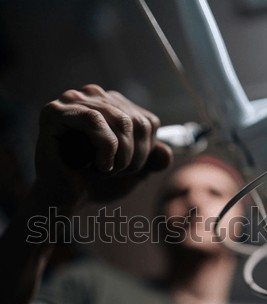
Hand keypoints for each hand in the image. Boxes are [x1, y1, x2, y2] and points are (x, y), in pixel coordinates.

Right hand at [34, 84, 172, 206]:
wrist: (65, 199)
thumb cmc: (95, 183)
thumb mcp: (132, 172)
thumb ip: (152, 160)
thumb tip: (166, 155)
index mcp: (113, 105)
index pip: (147, 122)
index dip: (145, 152)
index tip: (128, 170)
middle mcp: (94, 96)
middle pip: (136, 122)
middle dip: (132, 157)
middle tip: (114, 173)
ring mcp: (73, 101)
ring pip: (120, 121)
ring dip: (119, 155)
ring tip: (104, 170)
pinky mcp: (55, 112)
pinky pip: (94, 120)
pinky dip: (103, 147)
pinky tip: (96, 165)